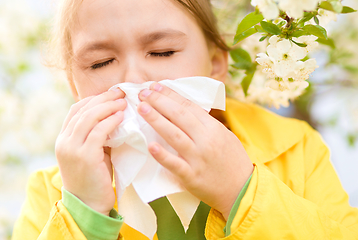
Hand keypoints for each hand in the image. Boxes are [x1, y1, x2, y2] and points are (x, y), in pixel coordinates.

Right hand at [55, 89, 126, 215]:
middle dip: (103, 98)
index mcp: (64, 139)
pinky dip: (110, 121)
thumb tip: (115, 116)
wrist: (89, 204)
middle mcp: (64, 141)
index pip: (76, 110)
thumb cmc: (95, 178)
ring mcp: (72, 149)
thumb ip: (97, 135)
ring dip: (108, 106)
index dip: (93, 99)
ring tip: (123, 101)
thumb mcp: (93, 152)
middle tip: (120, 92)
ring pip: (89, 118)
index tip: (110, 93)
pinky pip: (98, 132)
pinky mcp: (85, 156)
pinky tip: (121, 116)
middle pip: (83, 110)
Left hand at [137, 82, 253, 219]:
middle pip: (179, 115)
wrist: (242, 188)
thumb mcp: (224, 136)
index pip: (189, 106)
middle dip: (160, 101)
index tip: (156, 86)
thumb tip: (185, 110)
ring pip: (174, 135)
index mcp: (213, 128)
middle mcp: (206, 140)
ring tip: (142, 108)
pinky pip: (175, 164)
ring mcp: (198, 158)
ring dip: (156, 120)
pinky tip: (150, 146)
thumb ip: (206, 124)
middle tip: (143, 93)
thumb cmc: (231, 160)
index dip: (170, 94)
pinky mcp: (191, 176)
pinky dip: (163, 155)